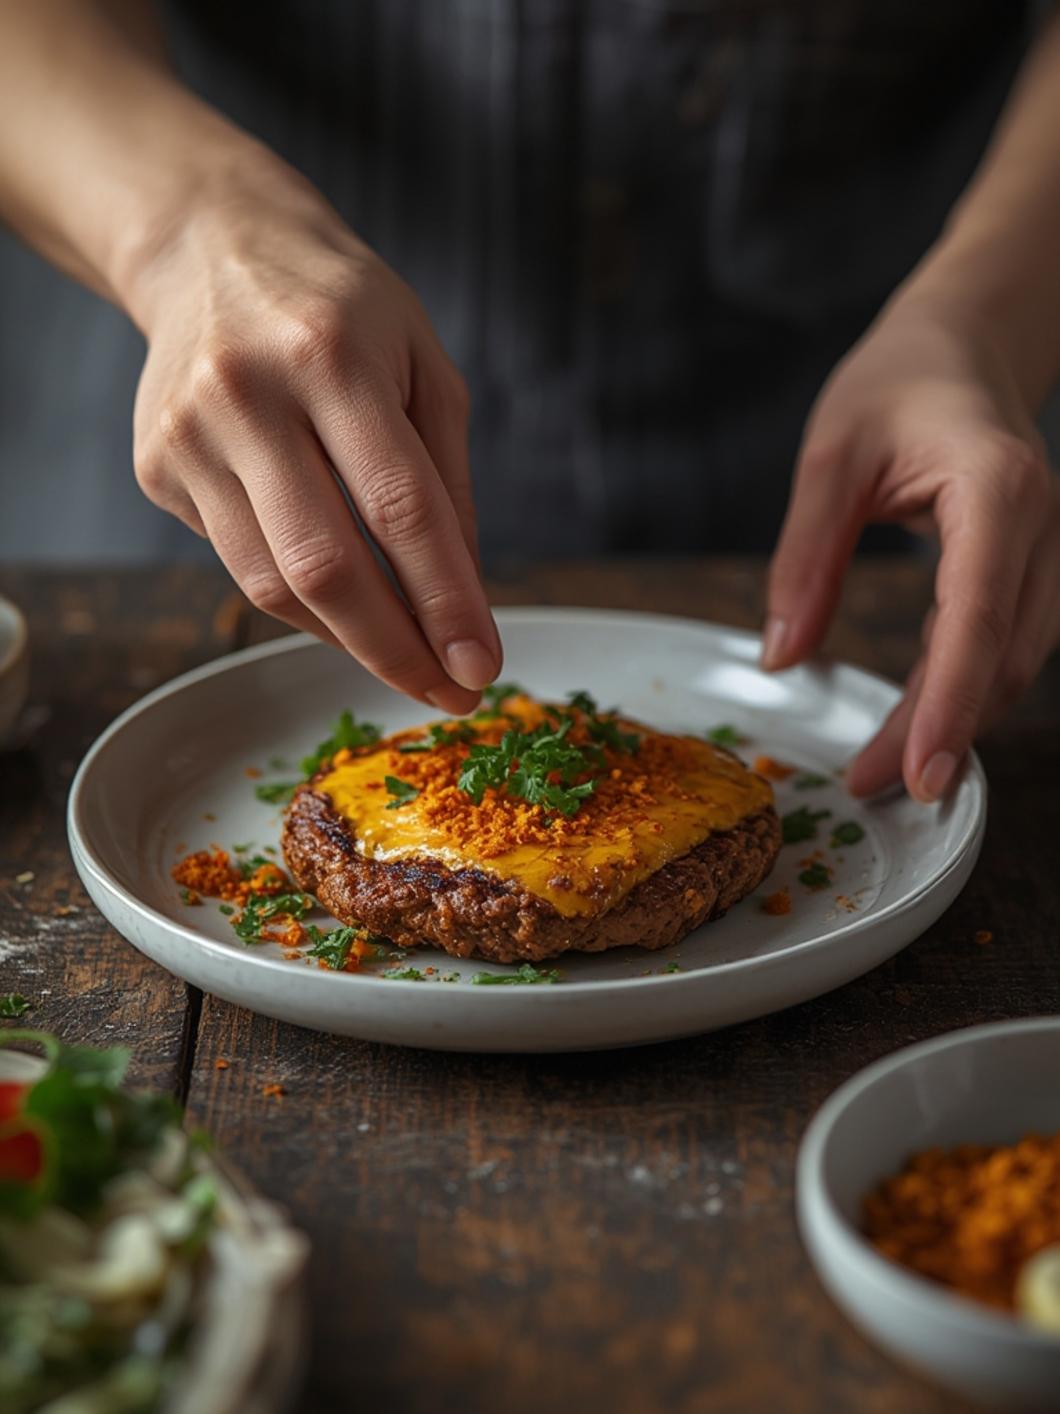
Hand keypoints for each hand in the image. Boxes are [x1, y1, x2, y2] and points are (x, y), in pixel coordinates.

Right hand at [129, 158, 499, 715]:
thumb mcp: (423, 361)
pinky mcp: (156, 467)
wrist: (209, 248)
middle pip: (326, 565)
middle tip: (449, 692)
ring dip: (350, 639)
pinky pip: (240, 564)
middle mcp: (246, 394)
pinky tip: (341, 595)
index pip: (401, 507)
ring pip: (273, 584)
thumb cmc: (340, 306)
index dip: (446, 601)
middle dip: (396, 649)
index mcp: (331, 354)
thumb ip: (447, 478)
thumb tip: (460, 599)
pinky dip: (301, 598)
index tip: (483, 668)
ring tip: (407, 657)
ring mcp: (188, 435)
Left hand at [763, 296, 1059, 800]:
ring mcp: (1045, 550)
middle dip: (943, 733)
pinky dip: (963, 688)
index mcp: (995, 491)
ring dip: (954, 720)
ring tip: (885, 771)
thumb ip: (805, 556)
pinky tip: (919, 721)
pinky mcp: (1029, 566)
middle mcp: (1038, 527)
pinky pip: (1004, 643)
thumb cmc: (897, 382)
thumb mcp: (830, 456)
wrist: (962, 342)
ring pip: (1013, 661)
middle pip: (1002, 657)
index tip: (917, 771)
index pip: (977, 617)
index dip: (949, 703)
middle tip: (875, 789)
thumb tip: (780, 656)